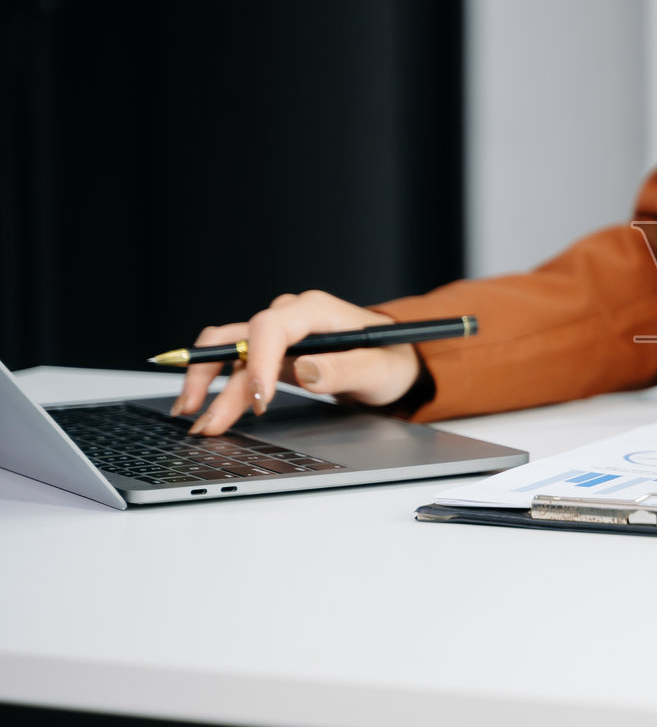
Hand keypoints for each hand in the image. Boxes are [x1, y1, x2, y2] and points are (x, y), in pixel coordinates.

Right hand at [174, 290, 421, 435]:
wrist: (394, 361)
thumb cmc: (390, 360)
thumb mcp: (378, 370)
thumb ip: (344, 370)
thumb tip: (306, 370)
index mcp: (316, 310)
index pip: (271, 327)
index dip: (259, 362)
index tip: (259, 399)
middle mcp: (291, 316)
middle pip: (239, 339)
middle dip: (216, 377)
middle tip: (204, 416)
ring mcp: (278, 335)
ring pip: (229, 352)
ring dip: (205, 382)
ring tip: (191, 415)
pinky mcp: (272, 353)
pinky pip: (236, 364)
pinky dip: (216, 384)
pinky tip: (201, 406)